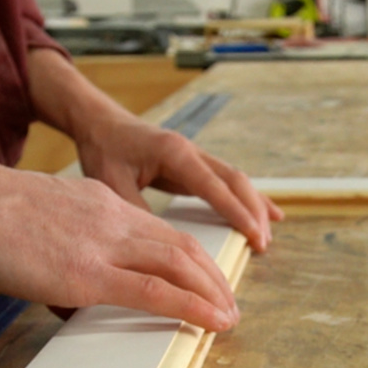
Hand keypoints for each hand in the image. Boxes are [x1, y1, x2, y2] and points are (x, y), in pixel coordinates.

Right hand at [0, 147, 240, 331]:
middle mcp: (113, 218)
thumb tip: (64, 275)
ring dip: (212, 294)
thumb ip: (63, 241)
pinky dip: (192, 308)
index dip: (189, 257)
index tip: (203, 278)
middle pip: (182, 246)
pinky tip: (212, 322)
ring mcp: (103, 245)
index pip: (159, 230)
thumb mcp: (37, 216)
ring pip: (180, 266)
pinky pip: (156, 291)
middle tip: (228, 303)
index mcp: (100, 202)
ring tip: (228, 318)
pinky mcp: (87, 274)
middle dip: (213, 278)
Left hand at [74, 109, 283, 252]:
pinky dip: (245, 199)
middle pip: (235, 181)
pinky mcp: (194, 165)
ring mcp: (196, 156)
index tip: (253, 235)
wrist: (100, 122)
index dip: (236, 212)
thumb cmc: (104, 149)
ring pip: (236, 180)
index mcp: (174, 153)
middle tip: (262, 244)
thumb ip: (137, 210)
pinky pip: (226, 182)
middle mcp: (191, 151)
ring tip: (266, 237)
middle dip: (252, 212)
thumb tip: (163, 240)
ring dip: (253, 206)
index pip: (214, 186)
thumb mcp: (112, 183)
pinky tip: (263, 213)